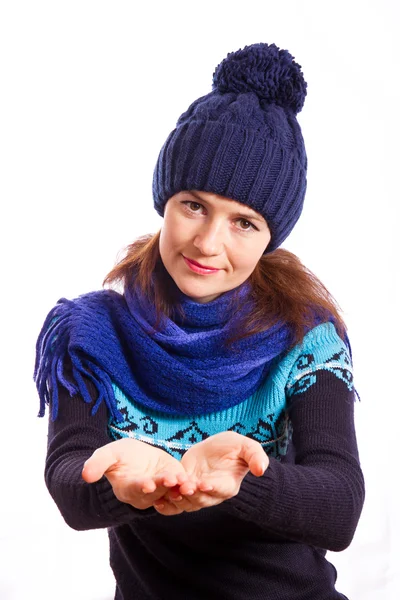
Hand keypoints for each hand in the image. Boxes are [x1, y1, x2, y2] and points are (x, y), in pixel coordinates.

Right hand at [82, 438, 189, 510]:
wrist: (135, 455)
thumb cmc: (119, 456)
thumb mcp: (107, 455)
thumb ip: (97, 464)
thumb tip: (85, 475)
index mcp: (128, 488)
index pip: (134, 489)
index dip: (140, 487)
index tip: (146, 484)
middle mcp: (146, 493)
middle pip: (155, 492)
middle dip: (162, 486)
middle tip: (169, 480)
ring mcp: (161, 489)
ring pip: (171, 492)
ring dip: (179, 489)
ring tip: (185, 482)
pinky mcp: (174, 480)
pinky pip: (182, 485)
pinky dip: (188, 484)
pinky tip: (194, 481)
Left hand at [154, 432, 268, 515]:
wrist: (216, 448)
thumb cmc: (233, 447)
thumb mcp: (245, 446)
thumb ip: (255, 456)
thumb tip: (262, 469)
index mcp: (228, 484)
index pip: (221, 489)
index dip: (212, 488)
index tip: (203, 483)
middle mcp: (213, 494)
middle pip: (201, 499)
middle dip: (192, 494)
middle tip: (183, 487)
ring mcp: (198, 493)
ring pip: (187, 502)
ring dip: (178, 498)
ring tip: (169, 491)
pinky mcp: (184, 489)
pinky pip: (176, 500)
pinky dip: (168, 503)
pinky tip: (158, 500)